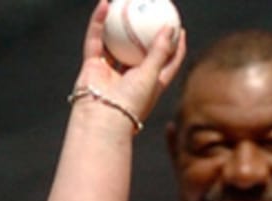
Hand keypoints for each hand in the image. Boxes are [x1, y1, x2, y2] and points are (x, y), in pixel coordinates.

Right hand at [76, 0, 185, 128]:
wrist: (101, 118)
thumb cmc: (131, 103)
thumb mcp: (152, 76)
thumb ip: (160, 52)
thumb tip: (171, 29)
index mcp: (150, 86)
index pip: (166, 64)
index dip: (175, 48)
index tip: (179, 29)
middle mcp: (130, 79)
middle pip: (141, 50)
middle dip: (146, 31)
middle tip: (152, 10)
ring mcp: (111, 73)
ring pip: (116, 42)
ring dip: (119, 23)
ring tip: (125, 3)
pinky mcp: (93, 67)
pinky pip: (96, 39)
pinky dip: (99, 22)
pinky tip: (104, 4)